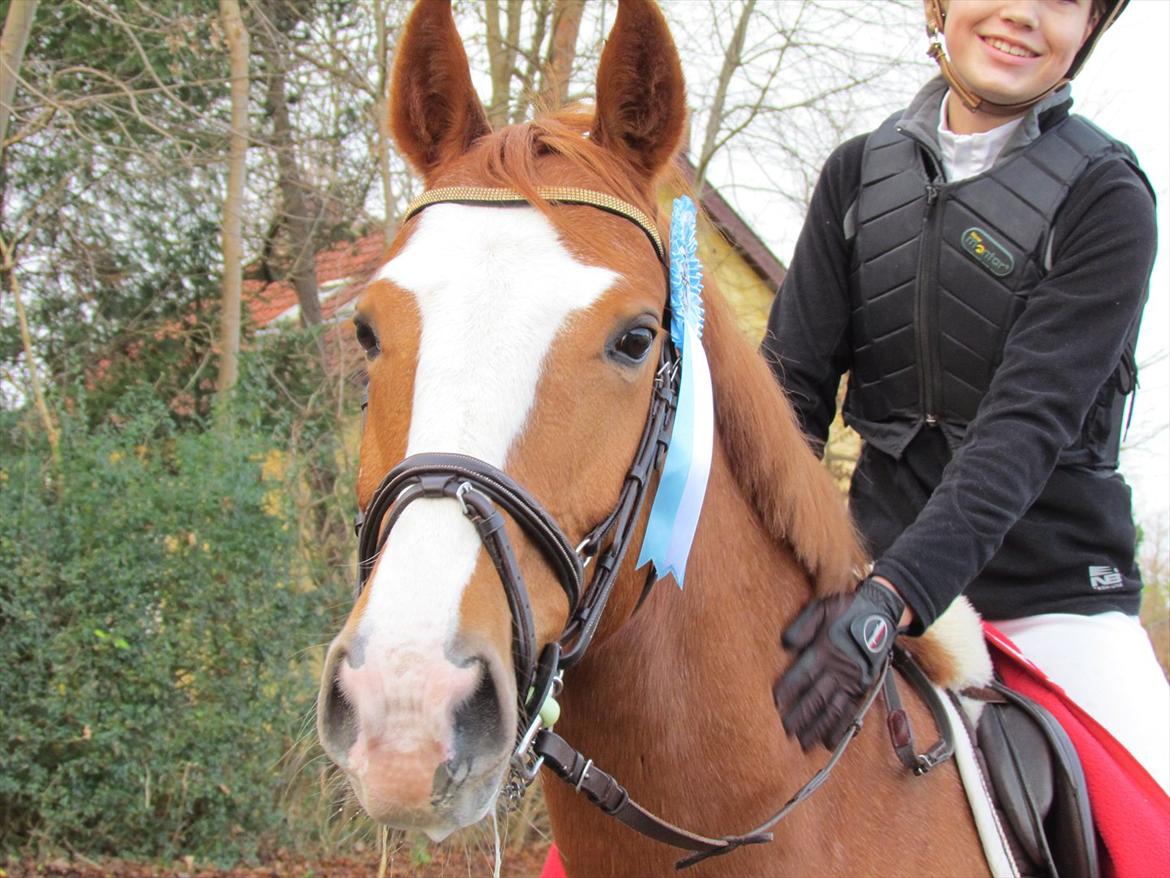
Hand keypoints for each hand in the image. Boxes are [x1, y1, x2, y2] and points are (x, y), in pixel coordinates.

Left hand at [772, 577, 904, 751]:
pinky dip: (841, 729)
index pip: (801, 675)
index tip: (774, 704)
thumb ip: (802, 626)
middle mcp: (839, 669)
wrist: (880, 611)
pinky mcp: (864, 687)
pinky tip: (831, 742)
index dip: (788, 691)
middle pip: (815, 697)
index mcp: (825, 650)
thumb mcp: (821, 608)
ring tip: (804, 744)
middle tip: (785, 733)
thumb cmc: (845, 609)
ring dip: (818, 728)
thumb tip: (786, 645)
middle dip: (799, 716)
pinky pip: (852, 712)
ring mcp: (853, 680)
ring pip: (833, 709)